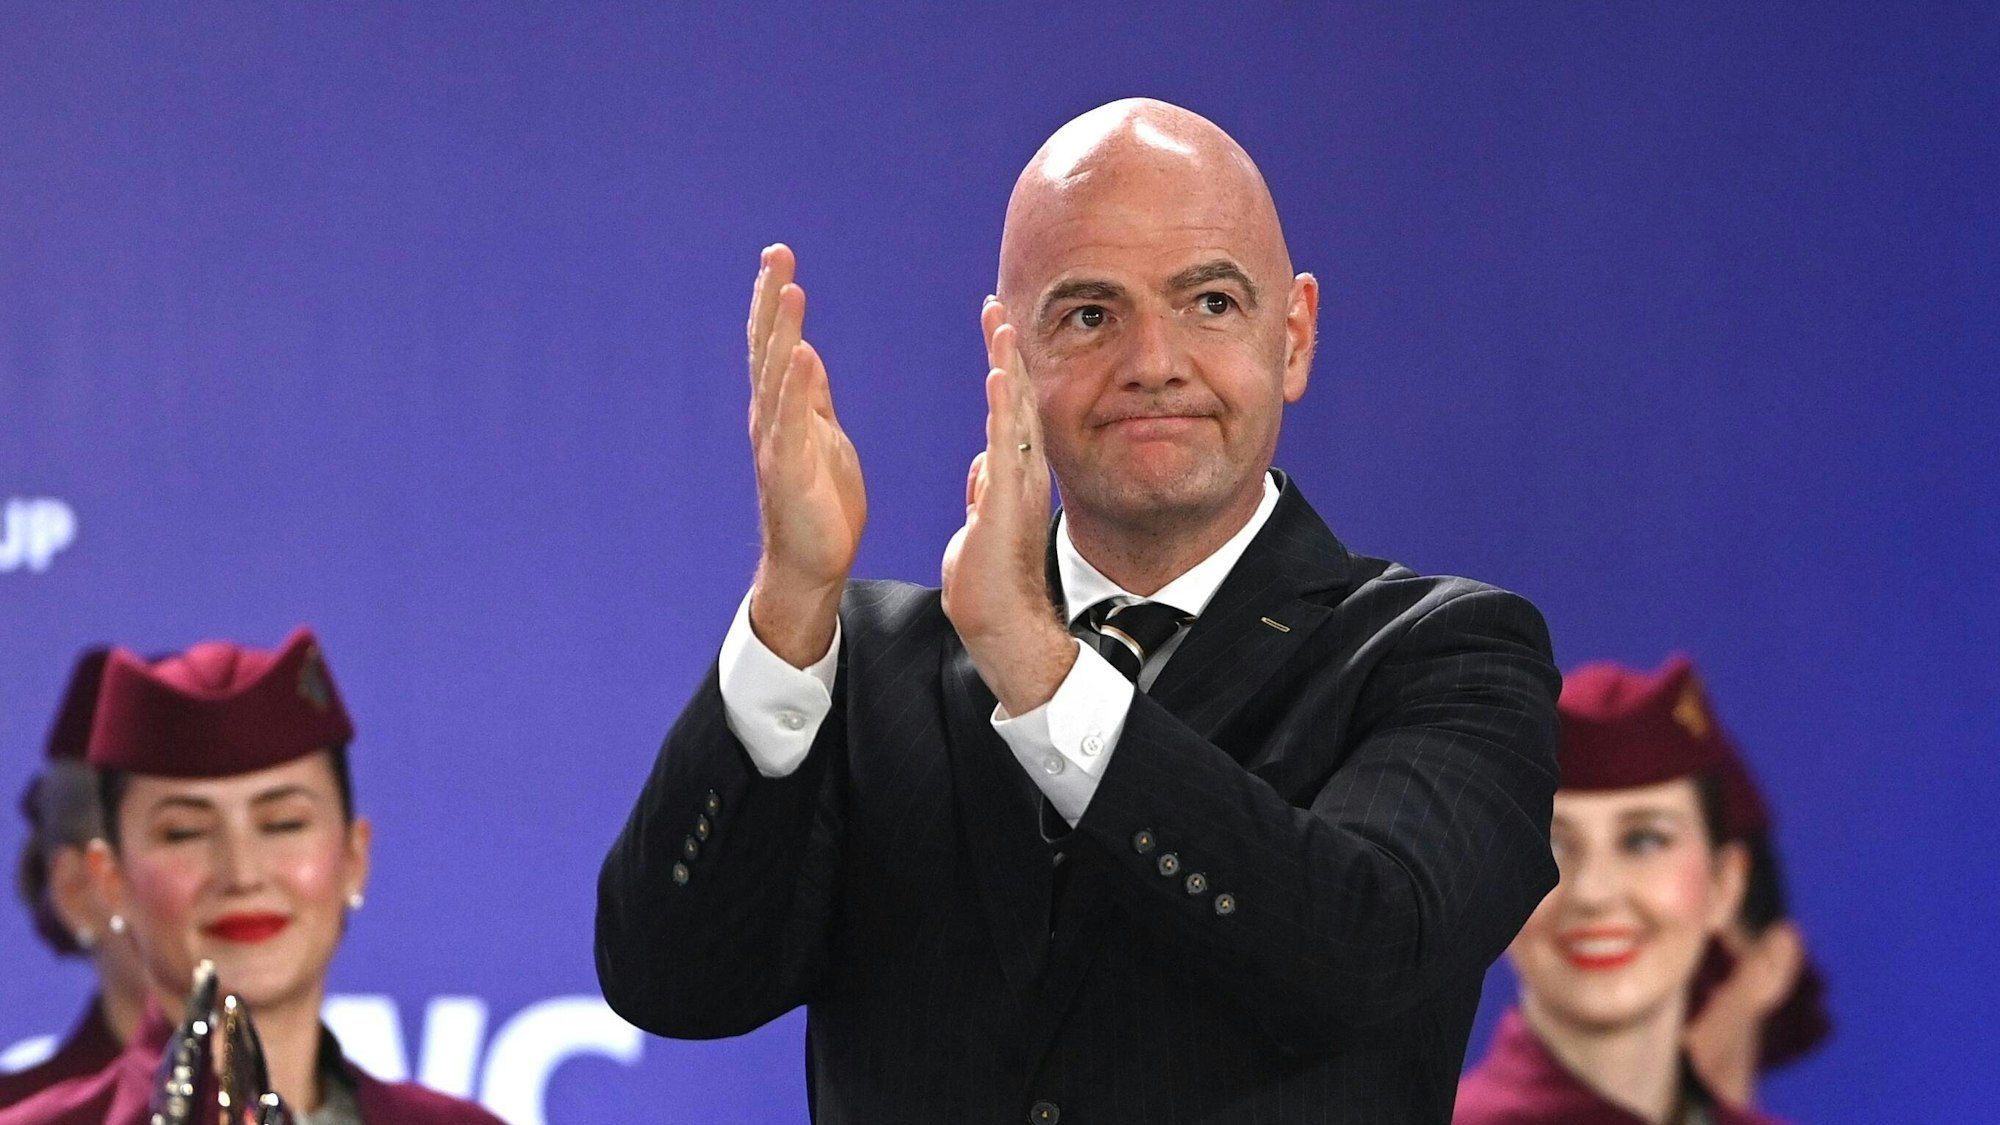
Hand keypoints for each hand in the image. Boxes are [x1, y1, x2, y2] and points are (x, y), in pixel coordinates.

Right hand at [746, 244, 865, 666]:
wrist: (812, 565)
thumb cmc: (821, 506)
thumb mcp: (823, 437)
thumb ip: (812, 398)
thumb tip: (805, 354)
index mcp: (784, 409)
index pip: (775, 344)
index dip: (775, 301)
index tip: (779, 257)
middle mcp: (771, 419)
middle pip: (767, 349)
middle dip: (771, 300)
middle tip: (777, 255)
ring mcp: (776, 444)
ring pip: (775, 378)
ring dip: (781, 333)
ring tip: (789, 290)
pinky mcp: (789, 471)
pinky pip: (792, 423)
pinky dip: (796, 388)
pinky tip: (803, 355)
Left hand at [941, 299, 1074, 713]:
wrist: (999, 623)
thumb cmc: (988, 584)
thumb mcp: (980, 524)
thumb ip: (984, 492)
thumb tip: (981, 467)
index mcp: (1011, 475)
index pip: (1006, 410)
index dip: (1001, 366)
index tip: (993, 328)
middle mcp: (1022, 472)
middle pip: (1014, 399)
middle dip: (1006, 351)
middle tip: (997, 305)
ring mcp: (1018, 484)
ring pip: (1014, 413)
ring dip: (1007, 366)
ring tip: (1001, 324)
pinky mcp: (1007, 500)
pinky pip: (1006, 443)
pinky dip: (1001, 406)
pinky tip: (997, 374)